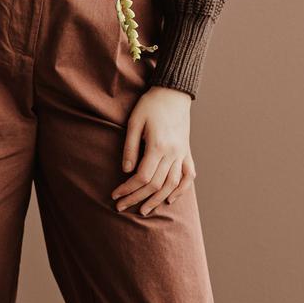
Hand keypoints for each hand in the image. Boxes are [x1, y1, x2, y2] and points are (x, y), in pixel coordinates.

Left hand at [111, 86, 195, 216]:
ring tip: (144, 210)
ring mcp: (182, 153)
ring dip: (157, 200)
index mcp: (158, 145)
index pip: (142, 177)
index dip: (128, 189)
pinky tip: (170, 199)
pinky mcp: (186, 151)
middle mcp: (173, 153)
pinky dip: (181, 190)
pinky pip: (188, 176)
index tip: (115, 195)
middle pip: (156, 184)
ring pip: (172, 184)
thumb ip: (130, 147)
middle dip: (137, 198)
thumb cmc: (150, 105)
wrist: (173, 93)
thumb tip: (125, 171)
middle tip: (122, 206)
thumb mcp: (134, 122)